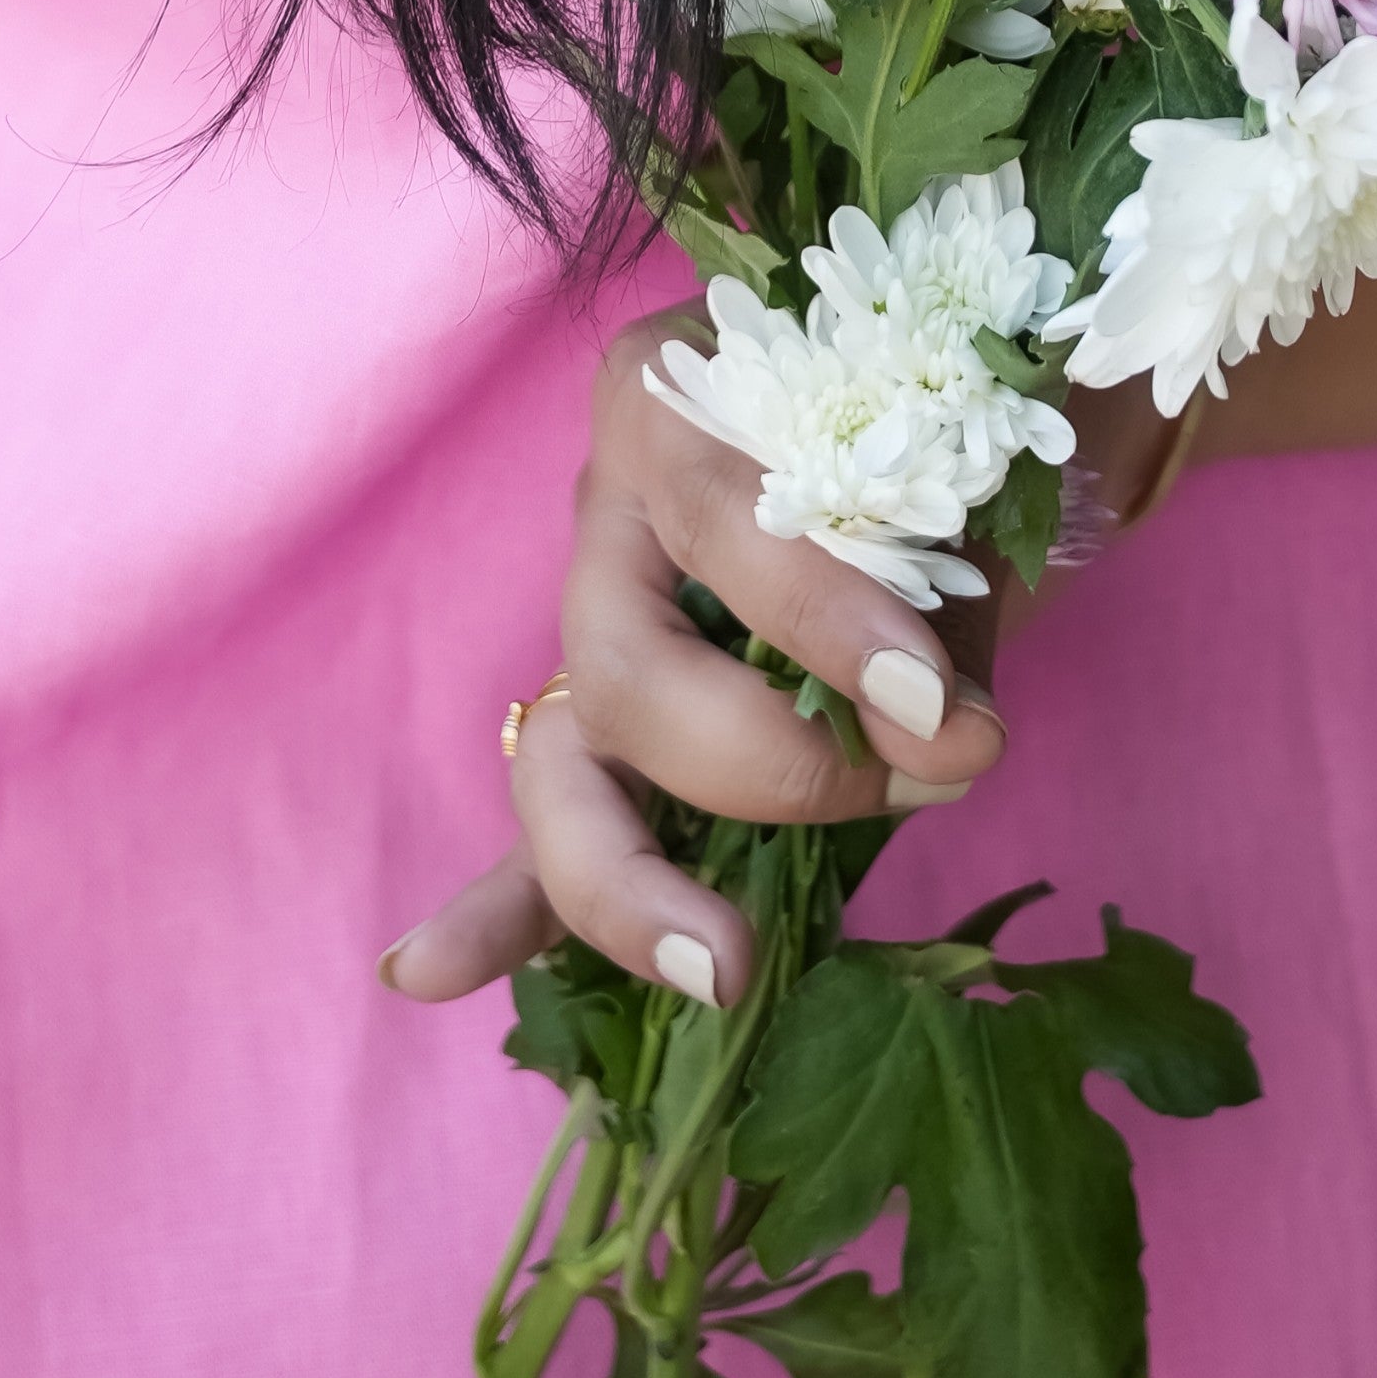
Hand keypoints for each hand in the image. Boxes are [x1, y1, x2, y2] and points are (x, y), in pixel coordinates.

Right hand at [381, 307, 1012, 1013]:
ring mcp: (589, 628)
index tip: (941, 705)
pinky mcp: (601, 728)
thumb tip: (953, 739)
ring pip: (558, 765)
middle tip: (918, 784)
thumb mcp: (946, 472)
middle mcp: (607, 516)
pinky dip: (492, 912)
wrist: (907, 404)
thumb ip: (949, 599)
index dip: (825, 621)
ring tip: (713, 966)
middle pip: (623, 666)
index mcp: (677, 407)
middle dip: (768, 759)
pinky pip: (536, 830)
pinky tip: (423, 973)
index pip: (723, 518)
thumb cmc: (924, 420)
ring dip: (627, 884)